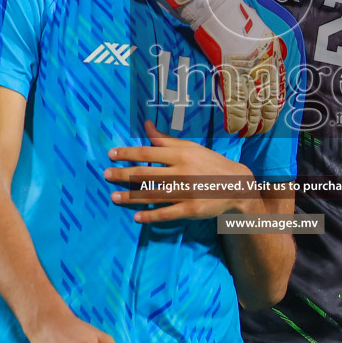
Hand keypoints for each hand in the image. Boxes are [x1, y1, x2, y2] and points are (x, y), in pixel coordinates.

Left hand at [107, 122, 261, 222]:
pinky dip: (150, 216)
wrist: (236, 184)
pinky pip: (166, 214)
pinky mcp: (191, 209)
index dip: (128, 154)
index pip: (148, 153)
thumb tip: (146, 125)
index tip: (111, 155)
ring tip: (114, 197)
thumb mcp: (190, 147)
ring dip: (130, 197)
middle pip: (146, 174)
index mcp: (181, 154)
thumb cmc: (209, 163)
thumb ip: (166, 140)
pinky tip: (136, 217)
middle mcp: (182, 172)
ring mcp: (186, 192)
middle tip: (106, 175)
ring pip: (152, 195)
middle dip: (123, 174)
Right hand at [158, 0, 286, 137]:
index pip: (278, 91)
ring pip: (252, 107)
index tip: (269, 120)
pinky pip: (234, 103)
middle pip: (267, 103)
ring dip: (249, 124)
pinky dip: (234, 119)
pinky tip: (233, 128)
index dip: (273, 110)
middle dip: (263, 121)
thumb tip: (273, 60)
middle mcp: (264, 66)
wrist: (217, 7)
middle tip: (257, 133)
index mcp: (273, 57)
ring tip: (245, 135)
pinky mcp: (229, 73)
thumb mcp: (262, 32)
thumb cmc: (235, 17)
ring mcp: (247, 71)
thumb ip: (267, 50)